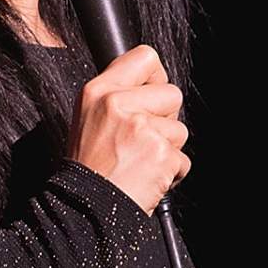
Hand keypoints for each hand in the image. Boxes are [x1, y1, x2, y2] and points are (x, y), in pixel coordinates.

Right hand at [66, 44, 191, 216]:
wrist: (85, 210)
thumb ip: (116, 97)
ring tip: (140, 162)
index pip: (144, 57)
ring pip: (180, 129)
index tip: (151, 96)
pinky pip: (183, 159)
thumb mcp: (88, 118)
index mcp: (97, 91)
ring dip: (167, 149)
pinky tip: (147, 177)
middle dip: (165, 118)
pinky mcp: (160, 154)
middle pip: (172, 93)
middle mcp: (117, 103)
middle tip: (141, 139)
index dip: (155, 78)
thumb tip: (151, 83)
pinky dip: (171, 173)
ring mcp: (140, 128)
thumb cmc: (89, 169)